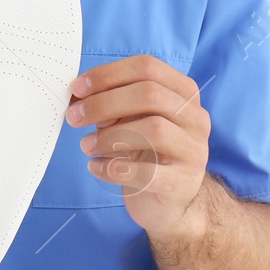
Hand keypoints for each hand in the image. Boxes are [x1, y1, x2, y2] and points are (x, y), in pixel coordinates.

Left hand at [65, 54, 212, 236]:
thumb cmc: (146, 151)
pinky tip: (96, 167)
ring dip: (109, 136)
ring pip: (153, 129)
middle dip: (103, 103)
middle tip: (74, 118)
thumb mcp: (130, 120)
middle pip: (150, 95)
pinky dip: (114, 169)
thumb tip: (78, 96)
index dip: (108, 74)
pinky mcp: (184, 183)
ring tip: (86, 146)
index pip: (147, 67)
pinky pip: (147, 173)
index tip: (77, 88)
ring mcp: (194, 150)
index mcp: (182, 92)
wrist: (169, 201)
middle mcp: (195, 117)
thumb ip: (111, 104)